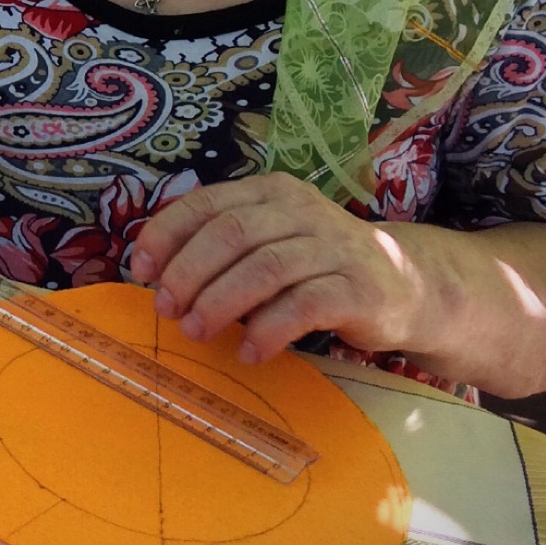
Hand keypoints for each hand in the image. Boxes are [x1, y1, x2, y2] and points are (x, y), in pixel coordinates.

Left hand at [126, 174, 434, 364]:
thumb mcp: (271, 241)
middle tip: (166, 309)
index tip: (138, 269)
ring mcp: (332, 247)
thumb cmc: (319, 265)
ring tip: (197, 332)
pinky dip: (268, 331)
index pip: (206, 203)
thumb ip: (224, 249)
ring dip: (220, 303)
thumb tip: (157, 277)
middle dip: (188, 273)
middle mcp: (301, 210)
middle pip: (230, 234)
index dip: (166, 235)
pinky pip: (303, 307)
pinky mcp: (357, 288)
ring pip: (263, 268)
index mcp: (271, 192)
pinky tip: (250, 352)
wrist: (407, 284)